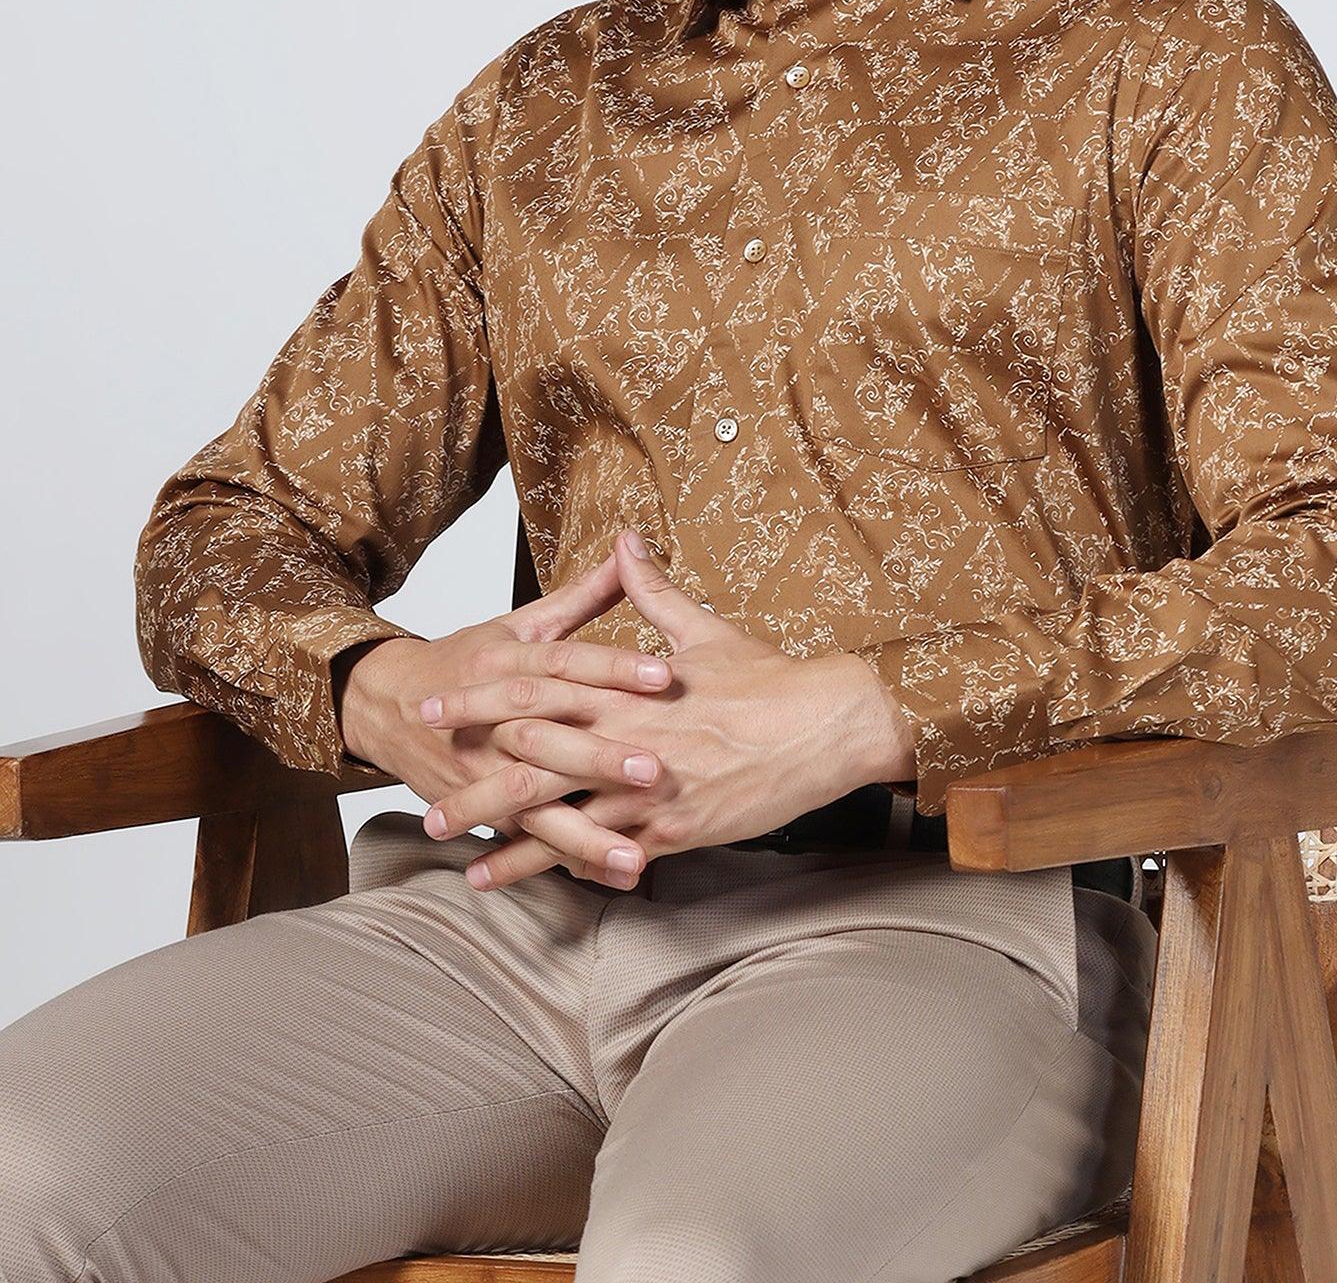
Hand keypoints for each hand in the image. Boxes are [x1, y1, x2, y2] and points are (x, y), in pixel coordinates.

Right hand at [337, 546, 674, 887]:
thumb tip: (629, 551)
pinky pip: (520, 838)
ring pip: (533, 802)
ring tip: (633, 855)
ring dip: (582, 832)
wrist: (385, 703)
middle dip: (601, 757)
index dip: (614, 666)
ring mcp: (481, 768)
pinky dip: (557, 861)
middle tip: (655, 770)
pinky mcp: (478, 805)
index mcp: (508, 664)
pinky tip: (601, 877)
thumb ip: (580, 597)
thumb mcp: (520, 623)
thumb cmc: (467, 659)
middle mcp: (493, 718)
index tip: (664, 675)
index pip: (565, 662)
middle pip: (549, 737)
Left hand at [417, 525, 905, 891]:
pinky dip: (563, 866)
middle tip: (421, 786)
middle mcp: (630, 735)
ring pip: (561, 812)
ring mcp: (650, 786)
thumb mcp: (705, 630)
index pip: (539, 686)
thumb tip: (625, 540)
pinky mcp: (676, 827)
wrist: (829, 725)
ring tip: (456, 847)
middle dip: (473, 770)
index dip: (483, 695)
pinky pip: (607, 852)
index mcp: (630, 686)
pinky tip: (530, 880)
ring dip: (503, 832)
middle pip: (533, 754)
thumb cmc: (770, 680)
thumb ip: (652, 592)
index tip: (438, 699)